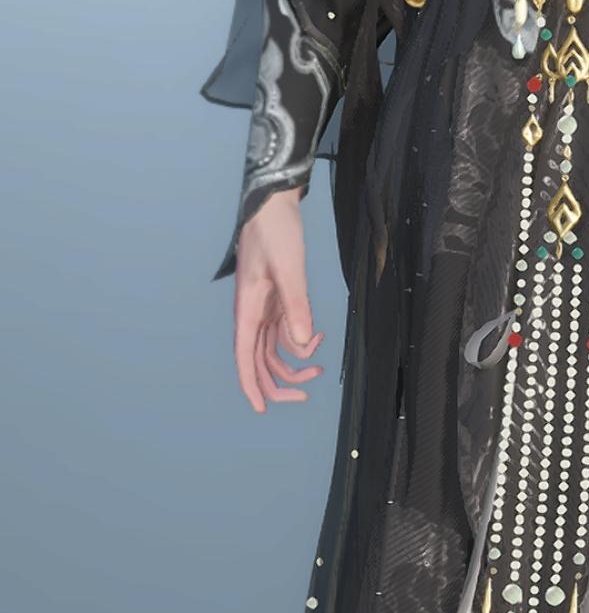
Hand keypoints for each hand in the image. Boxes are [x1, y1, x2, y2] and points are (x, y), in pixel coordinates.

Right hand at [233, 188, 324, 413]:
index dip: (252, 386)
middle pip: (259, 362)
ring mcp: (264, 309)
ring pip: (273, 351)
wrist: (274, 203)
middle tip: (306, 393)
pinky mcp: (277, 301)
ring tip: (319, 369)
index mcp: (248, 309)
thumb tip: (303, 344)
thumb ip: (297, 307)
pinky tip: (318, 336)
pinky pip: (285, 332)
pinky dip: (300, 341)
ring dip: (294, 364)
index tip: (261, 409)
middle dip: (280, 382)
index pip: (245, 358)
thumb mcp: (289, 268)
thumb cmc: (276, 231)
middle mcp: (252, 314)